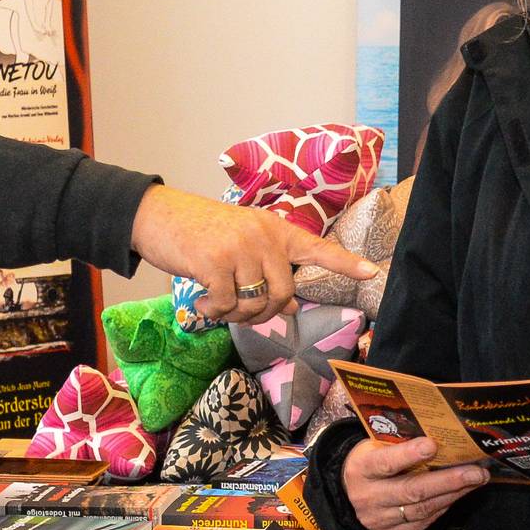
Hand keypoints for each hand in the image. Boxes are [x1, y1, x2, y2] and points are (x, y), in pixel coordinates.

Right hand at [128, 186, 375, 324]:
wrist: (158, 215)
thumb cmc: (202, 234)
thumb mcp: (242, 246)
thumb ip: (268, 271)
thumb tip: (291, 308)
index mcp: (275, 231)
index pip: (317, 249)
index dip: (344, 263)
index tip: (371, 273)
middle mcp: (263, 236)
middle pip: (283, 294)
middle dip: (263, 313)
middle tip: (240, 311)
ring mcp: (240, 247)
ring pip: (255, 303)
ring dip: (235, 314)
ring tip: (217, 302)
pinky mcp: (215, 262)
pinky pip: (226, 305)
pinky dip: (214, 312)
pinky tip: (202, 302)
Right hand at [344, 436, 485, 529]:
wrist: (345, 495)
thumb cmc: (369, 462)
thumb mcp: (374, 446)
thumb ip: (399, 443)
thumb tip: (440, 434)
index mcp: (362, 468)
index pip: (386, 462)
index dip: (409, 455)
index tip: (433, 445)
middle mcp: (368, 497)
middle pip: (412, 491)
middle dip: (449, 481)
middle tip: (477, 472)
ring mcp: (378, 519)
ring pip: (421, 510)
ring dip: (453, 494)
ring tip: (475, 481)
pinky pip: (421, 523)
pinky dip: (442, 508)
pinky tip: (457, 495)